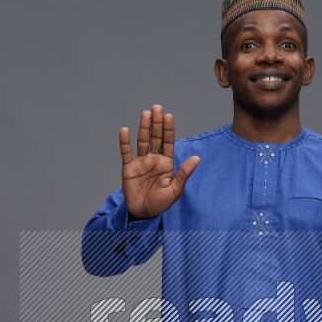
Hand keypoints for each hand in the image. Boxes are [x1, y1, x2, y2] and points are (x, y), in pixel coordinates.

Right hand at [119, 104, 199, 219]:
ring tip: (146, 114)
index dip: (168, 129)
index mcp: (166, 163)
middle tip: (157, 108)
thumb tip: (197, 158)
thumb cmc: (161, 203)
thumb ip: (184, 173)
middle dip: (156, 123)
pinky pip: (126, 152)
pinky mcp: (128, 168)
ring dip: (144, 128)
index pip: (168, 142)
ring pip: (142, 141)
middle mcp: (154, 159)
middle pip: (155, 137)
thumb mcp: (176, 190)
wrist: (144, 214)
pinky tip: (125, 130)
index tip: (169, 116)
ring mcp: (141, 162)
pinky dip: (125, 142)